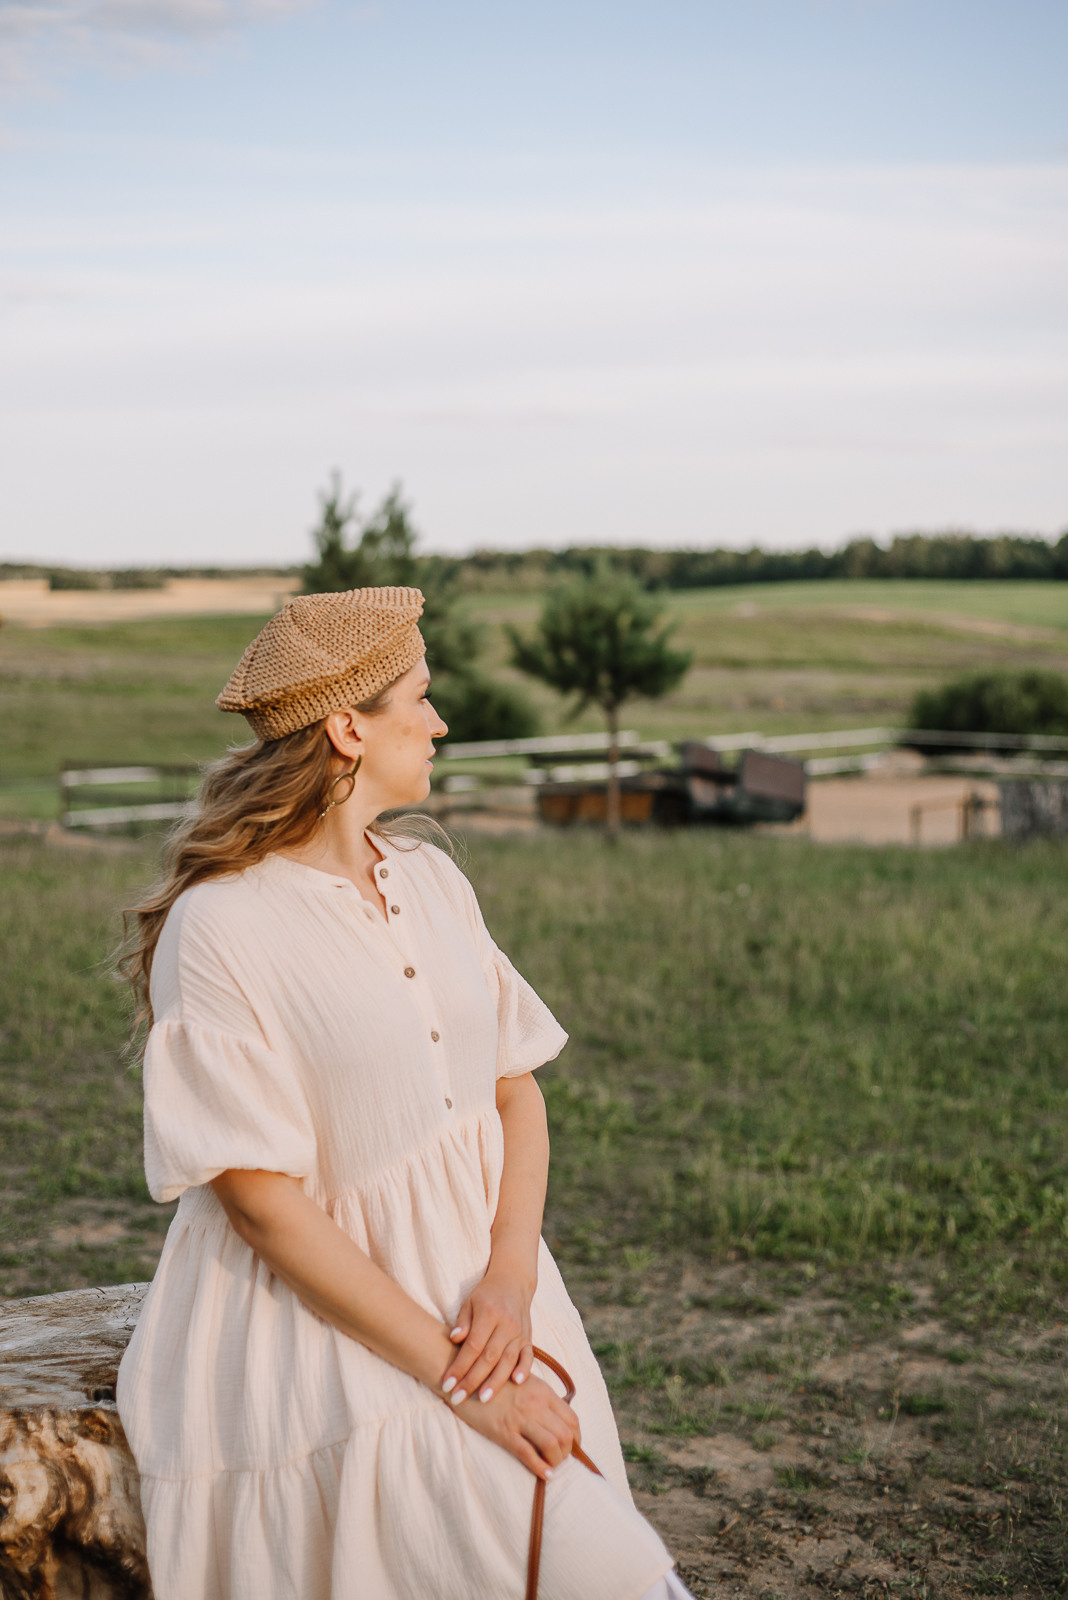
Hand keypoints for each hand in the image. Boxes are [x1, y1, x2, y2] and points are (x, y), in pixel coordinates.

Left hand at [441, 1272, 533, 1405]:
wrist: (513, 1282)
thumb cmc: (486, 1295)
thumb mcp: (470, 1302)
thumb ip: (463, 1322)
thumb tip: (454, 1338)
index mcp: (489, 1314)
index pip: (473, 1346)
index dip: (460, 1366)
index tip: (447, 1384)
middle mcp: (507, 1324)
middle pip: (489, 1357)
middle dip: (472, 1380)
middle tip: (457, 1398)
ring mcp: (520, 1332)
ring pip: (508, 1361)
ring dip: (495, 1382)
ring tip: (483, 1400)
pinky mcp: (528, 1339)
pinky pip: (528, 1357)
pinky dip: (524, 1370)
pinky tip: (517, 1383)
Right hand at [452, 1373, 579, 1481]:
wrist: (465, 1378)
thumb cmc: (495, 1381)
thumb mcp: (524, 1382)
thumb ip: (541, 1397)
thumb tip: (556, 1419)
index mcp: (543, 1391)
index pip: (572, 1418)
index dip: (576, 1438)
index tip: (571, 1447)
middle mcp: (536, 1404)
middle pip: (566, 1434)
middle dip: (567, 1452)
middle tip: (560, 1459)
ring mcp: (520, 1418)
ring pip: (552, 1445)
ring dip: (556, 1461)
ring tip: (551, 1466)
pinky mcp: (504, 1431)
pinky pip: (528, 1454)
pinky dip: (540, 1468)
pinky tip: (544, 1474)